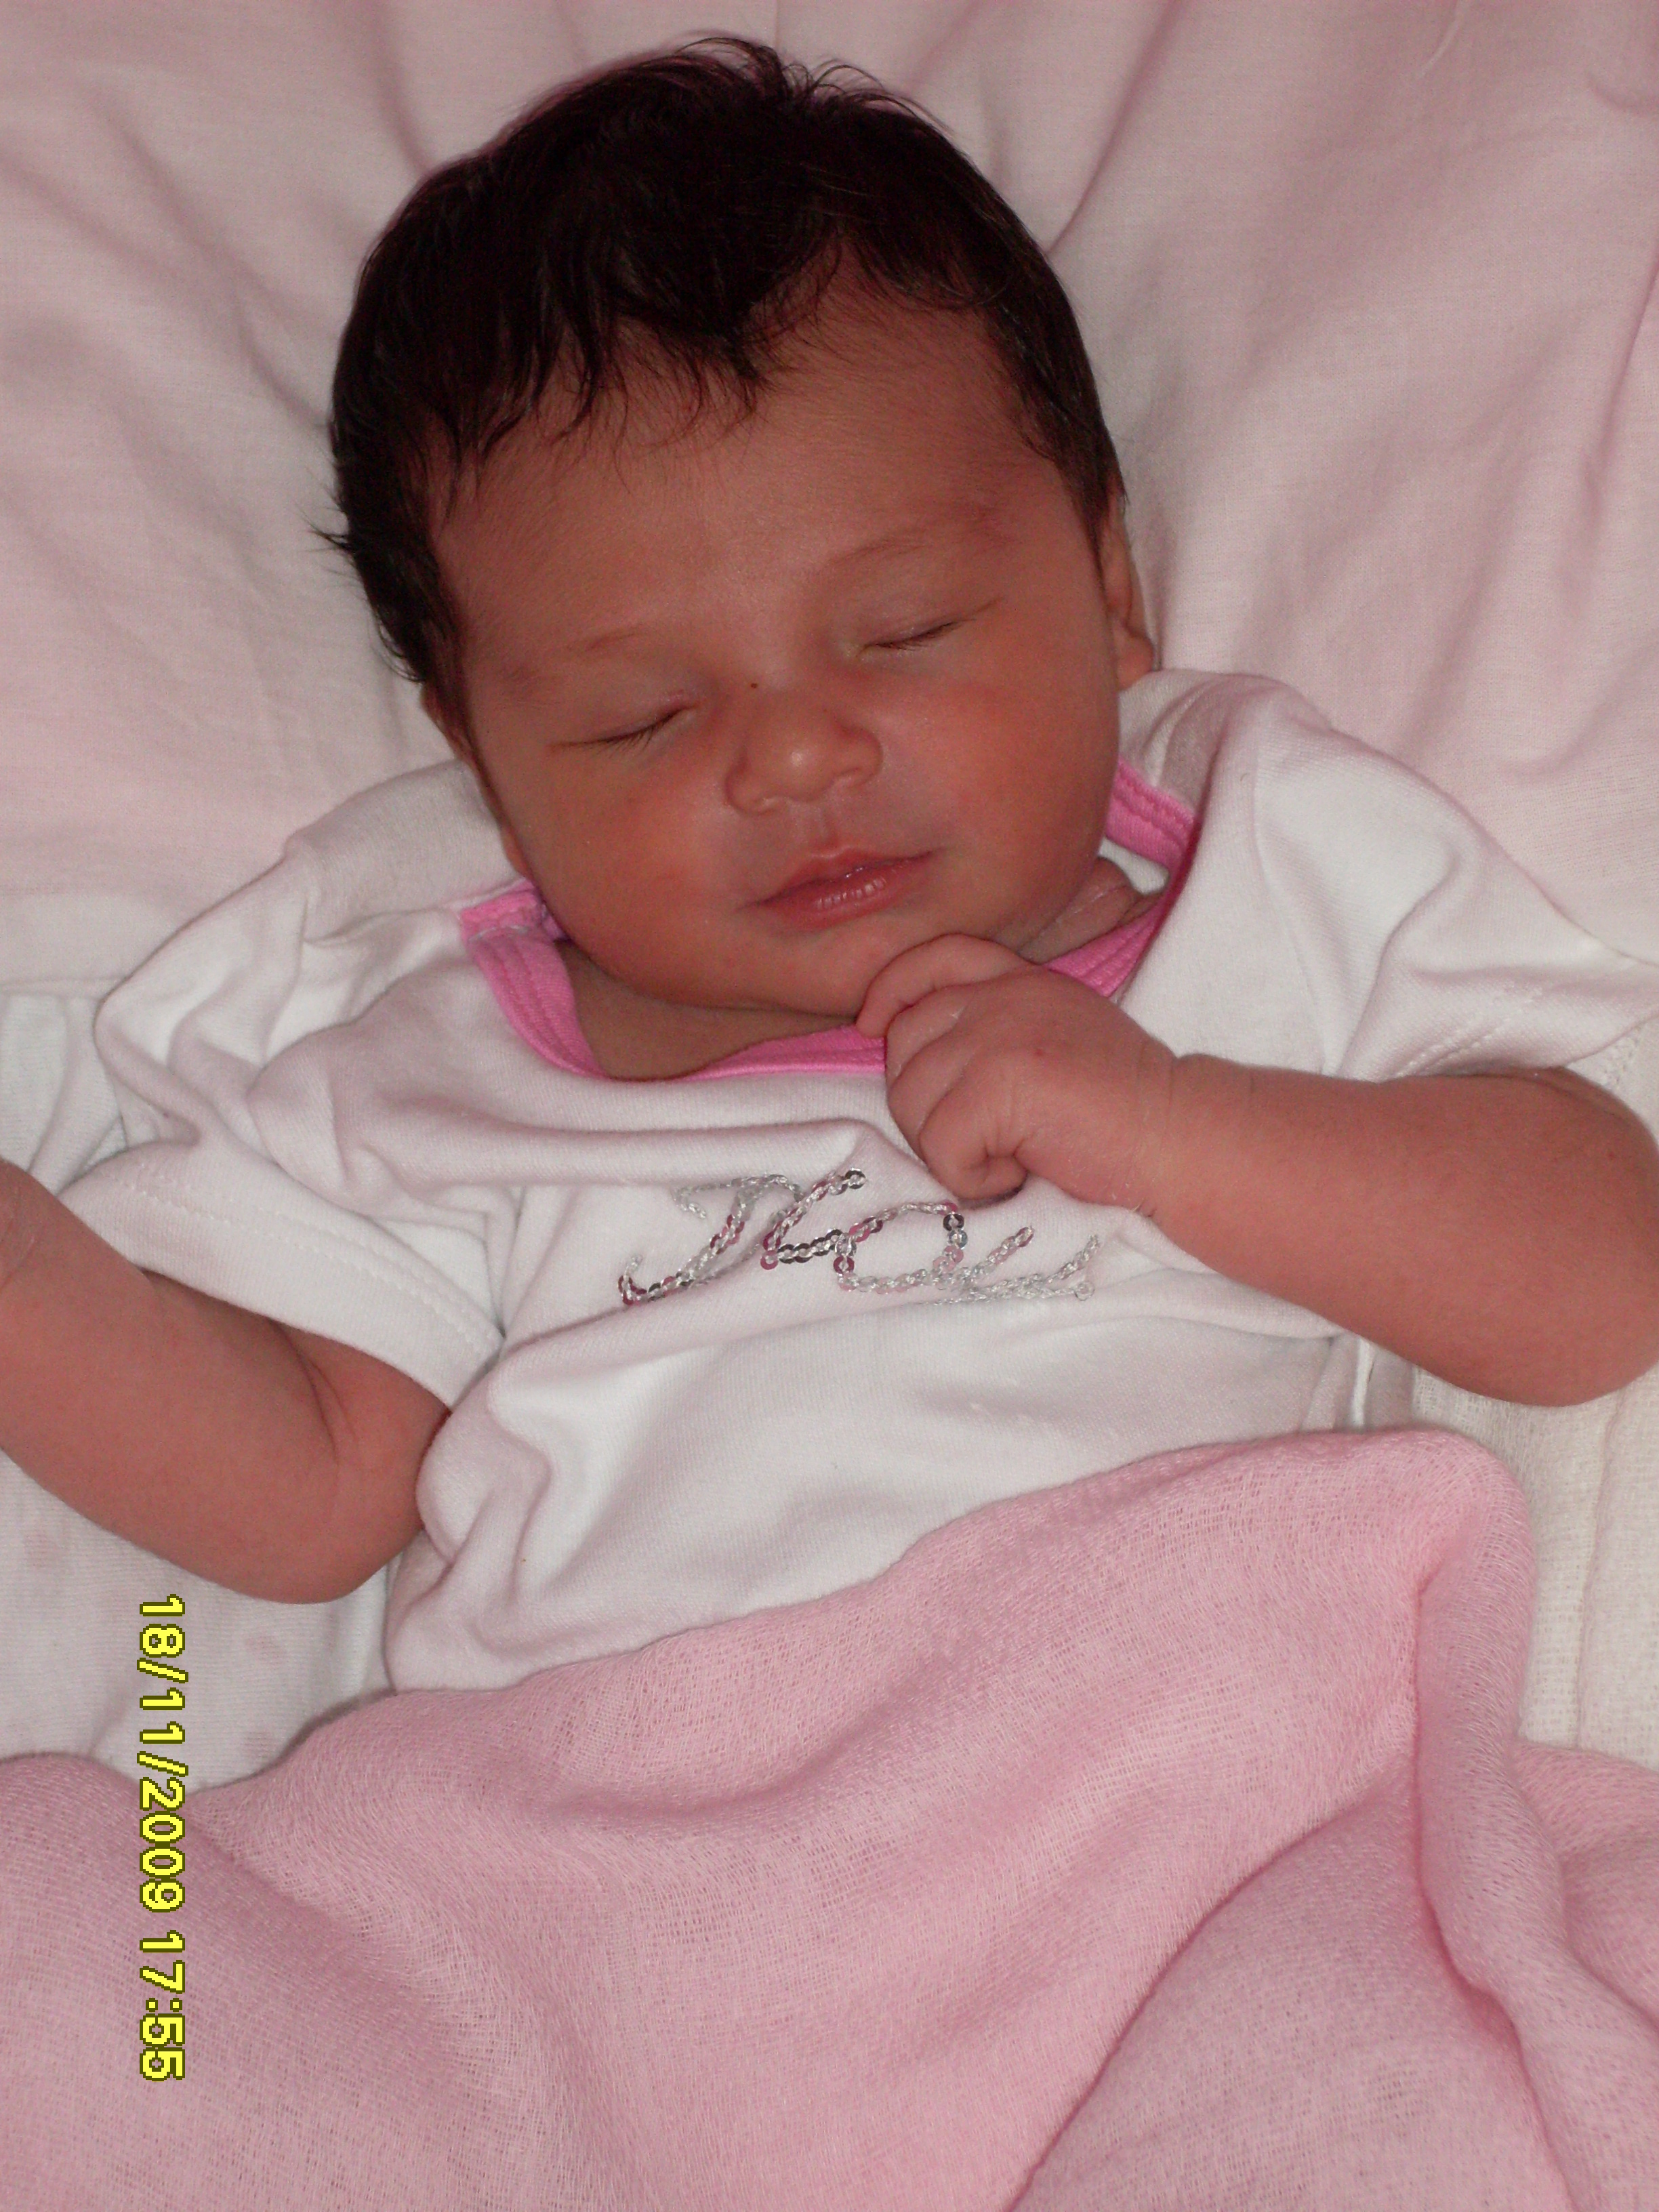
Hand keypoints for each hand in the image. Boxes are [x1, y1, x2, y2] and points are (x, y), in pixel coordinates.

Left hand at [856, 935, 1175, 1207]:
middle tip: (986, 1137)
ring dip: (952, 1149)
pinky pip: (941, 1147)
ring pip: (912, 1103)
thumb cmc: (1125, 1108)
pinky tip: (1023, 1172)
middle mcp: (1003, 997)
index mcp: (1020, 980)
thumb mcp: (1060, 1034)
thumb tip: (910, 1045)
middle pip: (904, 1047)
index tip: (873, 1026)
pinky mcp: (998, 1084)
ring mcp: (998, 1035)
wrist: (1181, 1137)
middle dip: (926, 1106)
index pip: (933, 958)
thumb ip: (996, 1025)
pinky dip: (974, 1178)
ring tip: (1014, 1154)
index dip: (891, 990)